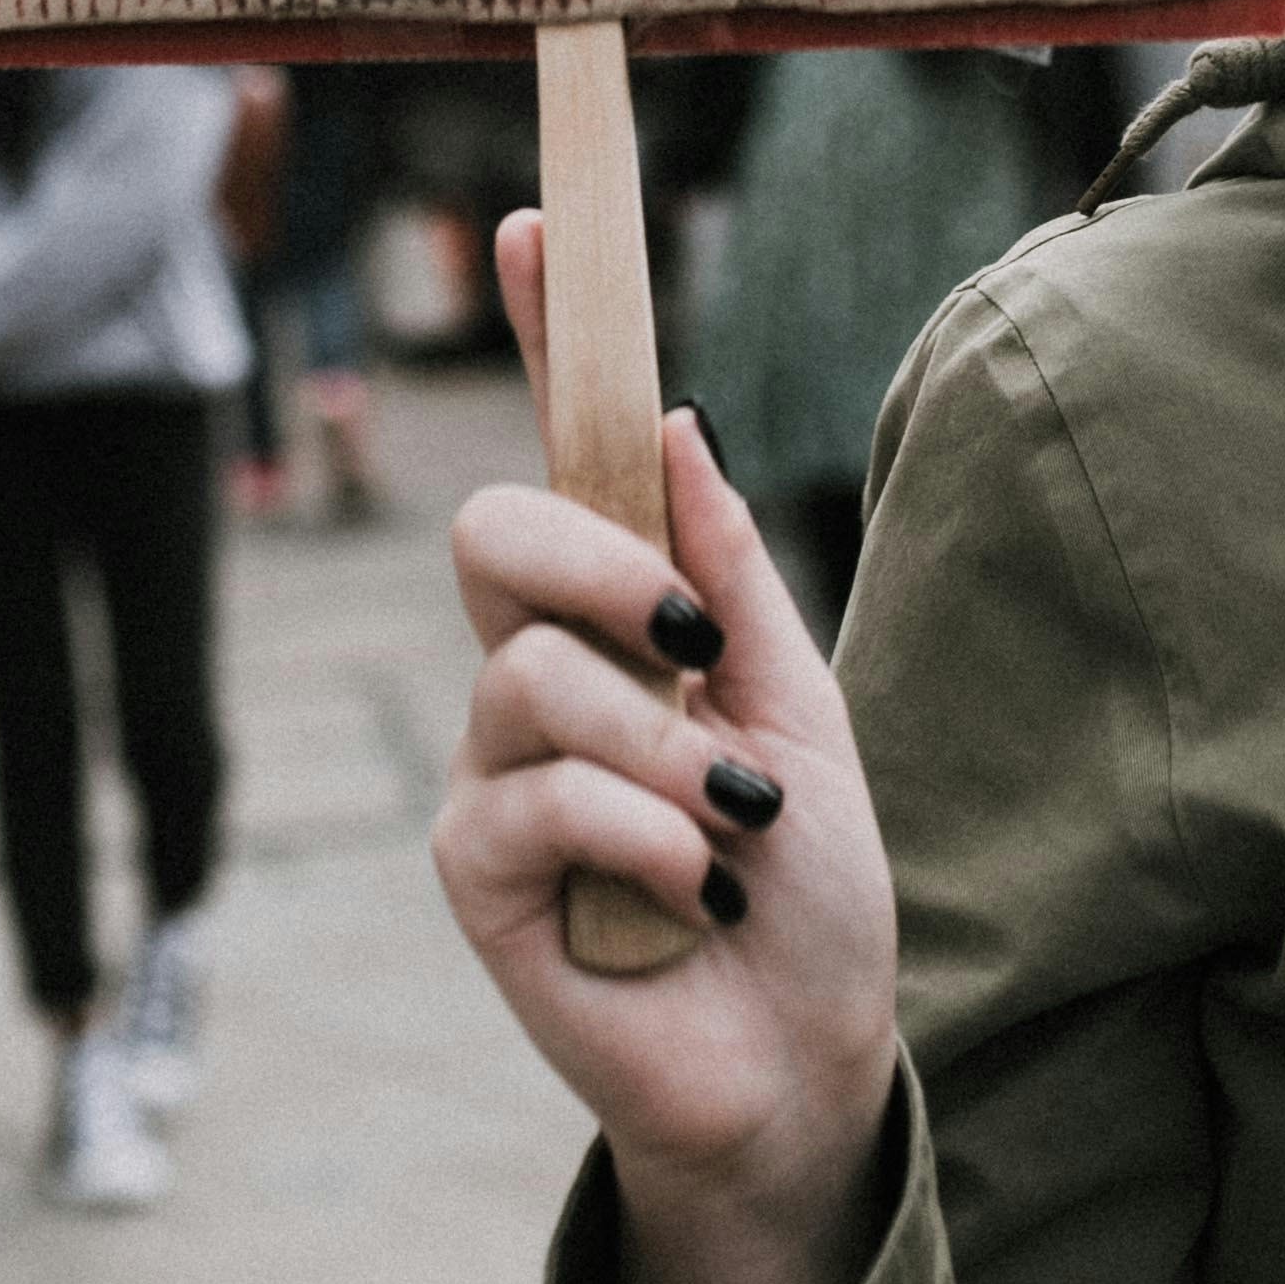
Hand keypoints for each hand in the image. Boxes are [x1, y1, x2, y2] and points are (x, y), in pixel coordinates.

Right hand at [433, 209, 901, 1283]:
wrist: (807, 1059)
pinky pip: (529, 798)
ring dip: (660, 751)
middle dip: (596, 563)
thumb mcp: (804, 704)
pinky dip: (641, 836)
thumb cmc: (808, 885)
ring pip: (526, 674)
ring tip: (731, 831)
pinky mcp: (475, 872)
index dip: (548, 339)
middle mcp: (537, 669)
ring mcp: (494, 767)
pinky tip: (689, 897)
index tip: (537, 223)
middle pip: (494, 531)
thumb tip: (677, 423)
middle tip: (691, 640)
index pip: (567, 452)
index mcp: (622, 611)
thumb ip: (731, 575)